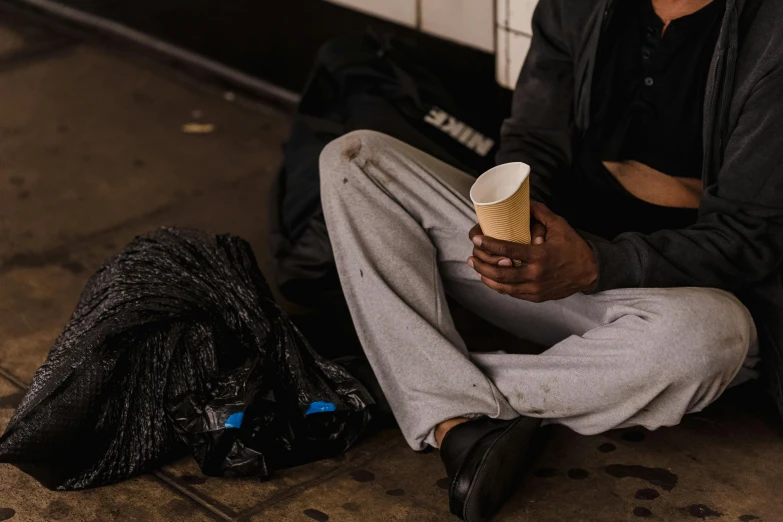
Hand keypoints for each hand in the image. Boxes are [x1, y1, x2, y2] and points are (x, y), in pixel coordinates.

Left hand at [468, 202, 597, 301]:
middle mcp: (536, 274)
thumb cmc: (574, 247)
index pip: (508, 250)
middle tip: (471, 256)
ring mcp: (535, 288)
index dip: (489, 244)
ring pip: (503, 286)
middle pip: (500, 273)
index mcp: (540, 255)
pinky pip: (512, 293)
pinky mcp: (536, 296)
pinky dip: (499, 286)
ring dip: (486, 277)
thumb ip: (540, 213)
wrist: (589, 272)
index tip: (477, 239)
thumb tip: (523, 201)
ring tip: (476, 268)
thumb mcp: (559, 226)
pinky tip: (491, 279)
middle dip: (482, 264)